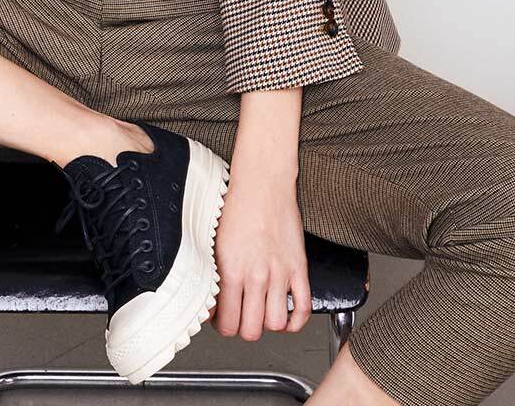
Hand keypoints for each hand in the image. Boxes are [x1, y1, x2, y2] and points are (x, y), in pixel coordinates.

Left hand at [211, 168, 310, 339]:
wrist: (263, 184)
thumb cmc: (237, 208)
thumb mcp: (214, 242)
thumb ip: (212, 275)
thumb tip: (210, 303)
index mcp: (231, 271)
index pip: (227, 322)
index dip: (223, 327)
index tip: (223, 320)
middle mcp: (257, 276)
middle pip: (252, 329)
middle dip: (244, 329)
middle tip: (240, 318)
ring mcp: (280, 273)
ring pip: (276, 323)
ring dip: (268, 325)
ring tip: (261, 314)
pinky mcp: (299, 268)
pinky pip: (303, 308)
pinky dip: (296, 321)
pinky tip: (286, 317)